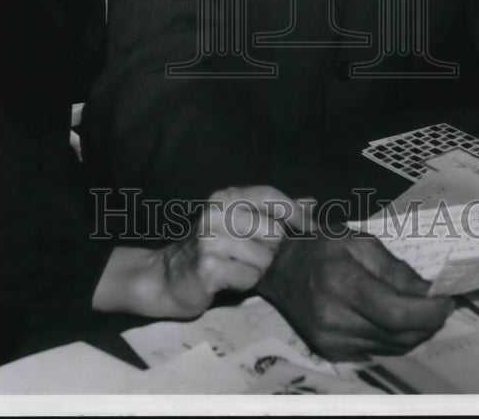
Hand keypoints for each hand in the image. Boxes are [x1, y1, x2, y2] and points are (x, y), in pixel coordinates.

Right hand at [159, 185, 305, 317]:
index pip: (269, 195)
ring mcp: (210, 239)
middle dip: (270, 250)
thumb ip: (274, 212)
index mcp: (225, 197)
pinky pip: (249, 278)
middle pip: (274, 232)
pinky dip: (243, 284)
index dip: (294, 212)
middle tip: (250, 255)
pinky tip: (227, 280)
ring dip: (256, 270)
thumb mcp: (239, 224)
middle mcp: (217, 212)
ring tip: (236, 268)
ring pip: (264, 258)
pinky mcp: (208, 267)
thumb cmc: (210, 250)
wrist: (167, 277)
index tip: (311, 229)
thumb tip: (312, 202)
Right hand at [257, 230, 452, 359]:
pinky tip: (397, 319)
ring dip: (415, 331)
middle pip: (399, 334)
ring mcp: (331, 340)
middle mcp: (333, 317)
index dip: (430, 311)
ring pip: (393, 347)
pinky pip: (378, 350)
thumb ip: (395, 268)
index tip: (449, 299)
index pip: (396, 312)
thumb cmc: (319, 246)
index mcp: (339, 281)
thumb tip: (430, 291)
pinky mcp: (332, 352)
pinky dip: (395, 337)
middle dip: (429, 321)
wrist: (277, 268)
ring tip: (423, 308)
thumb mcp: (357, 240)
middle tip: (443, 303)